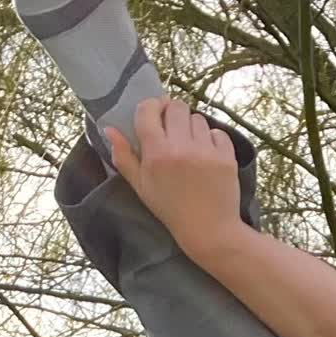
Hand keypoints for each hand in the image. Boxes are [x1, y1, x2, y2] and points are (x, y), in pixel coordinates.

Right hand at [103, 94, 242, 259]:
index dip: (152, 108)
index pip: (149, 109)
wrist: (208, 230)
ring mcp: (206, 151)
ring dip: (193, 128)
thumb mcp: (141, 187)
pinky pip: (218, 132)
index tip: (155, 115)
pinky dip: (213, 140)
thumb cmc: (171, 209)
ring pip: (198, 118)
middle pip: (176, 106)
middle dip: (173, 114)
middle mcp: (181, 147)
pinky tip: (207, 156)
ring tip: (191, 148)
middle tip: (174, 131)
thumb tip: (109, 129)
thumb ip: (124, 157)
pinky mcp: (226, 156)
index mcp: (156, 153)